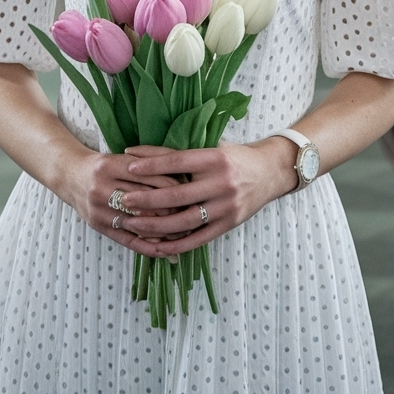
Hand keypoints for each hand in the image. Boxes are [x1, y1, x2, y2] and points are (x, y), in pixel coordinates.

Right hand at [67, 147, 185, 256]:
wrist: (70, 176)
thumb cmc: (103, 165)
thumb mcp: (121, 157)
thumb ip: (147, 165)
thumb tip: (182, 179)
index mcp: (111, 165)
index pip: (148, 177)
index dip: (172, 185)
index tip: (192, 191)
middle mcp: (103, 188)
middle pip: (145, 201)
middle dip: (172, 208)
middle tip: (195, 213)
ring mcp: (99, 210)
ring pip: (139, 223)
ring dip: (165, 230)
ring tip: (188, 233)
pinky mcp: (99, 227)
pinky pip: (128, 240)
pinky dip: (150, 247)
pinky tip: (168, 251)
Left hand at [114, 137, 298, 255]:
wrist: (270, 172)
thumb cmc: (235, 156)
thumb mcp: (212, 147)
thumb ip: (179, 152)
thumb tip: (138, 152)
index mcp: (215, 158)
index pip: (177, 162)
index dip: (152, 165)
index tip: (129, 167)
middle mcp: (222, 183)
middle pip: (177, 194)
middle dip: (147, 199)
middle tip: (123, 200)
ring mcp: (226, 206)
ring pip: (184, 221)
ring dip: (155, 225)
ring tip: (133, 225)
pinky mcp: (229, 224)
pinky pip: (198, 239)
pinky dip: (175, 244)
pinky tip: (156, 245)